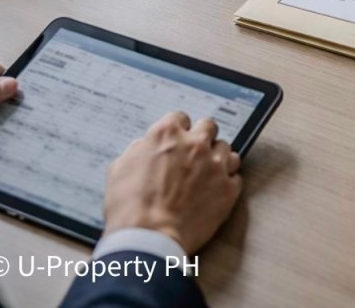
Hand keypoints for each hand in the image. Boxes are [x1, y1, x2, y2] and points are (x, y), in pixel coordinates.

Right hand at [103, 112, 242, 253]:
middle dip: (202, 137)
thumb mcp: (120, 169)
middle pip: (208, 126)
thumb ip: (139, 150)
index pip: (180, 117)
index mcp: (168, 134)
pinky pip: (235, 177)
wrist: (149, 237)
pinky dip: (226, 182)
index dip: (177, 130)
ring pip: (226, 150)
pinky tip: (214, 192)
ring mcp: (216, 165)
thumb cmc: (130, 207)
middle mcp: (196, 144)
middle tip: (195, 153)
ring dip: (217, 159)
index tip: (178, 139)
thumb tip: (147, 147)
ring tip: (207, 174)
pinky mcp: (229, 188)